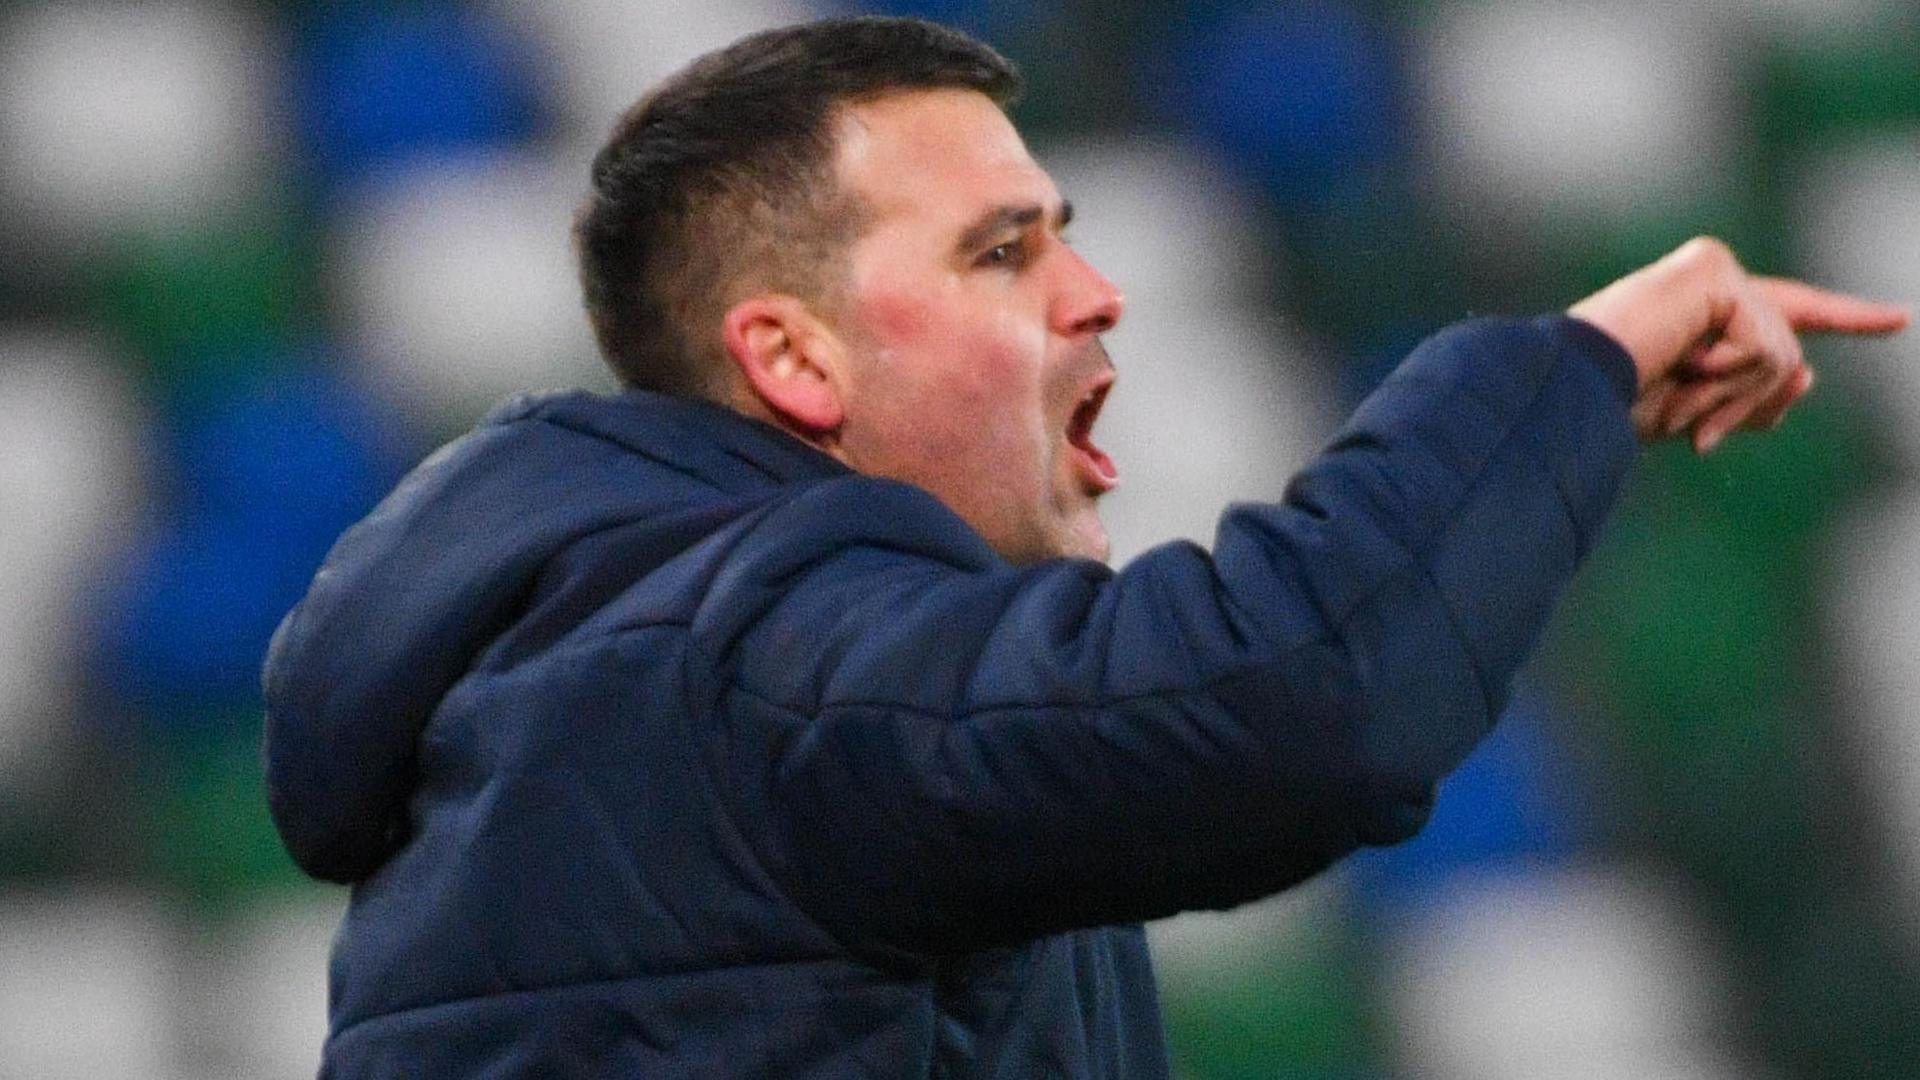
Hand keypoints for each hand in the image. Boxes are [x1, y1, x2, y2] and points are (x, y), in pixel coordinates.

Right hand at [1568, 237, 1908, 451]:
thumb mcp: (1698, 414)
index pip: (1792, 313)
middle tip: (1695, 435)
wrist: (1570, 391)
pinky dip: (1726, 376)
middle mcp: (1714, 281)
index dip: (1848, 317)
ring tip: (1678, 398)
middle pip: (1786, 356)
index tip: (1899, 320)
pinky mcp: (1713, 271)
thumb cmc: (1609, 407)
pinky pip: (1763, 347)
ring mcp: (1714, 271)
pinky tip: (1683, 364)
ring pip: (1780, 357)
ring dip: (1731, 398)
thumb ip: (1754, 397)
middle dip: (1747, 406)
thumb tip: (1810, 373)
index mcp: (1705, 313)